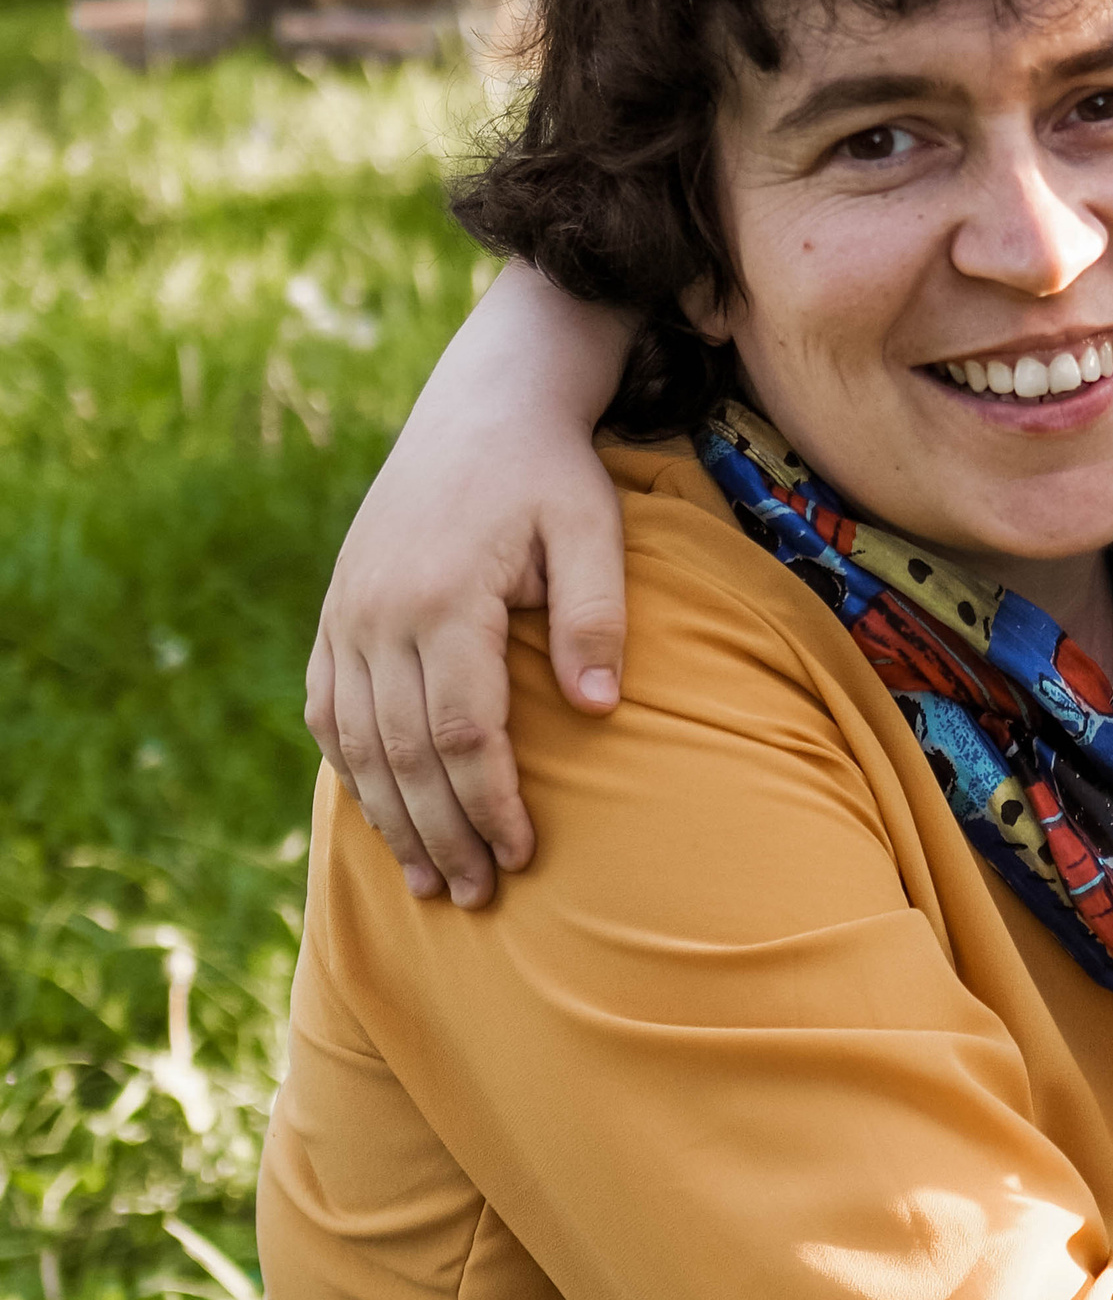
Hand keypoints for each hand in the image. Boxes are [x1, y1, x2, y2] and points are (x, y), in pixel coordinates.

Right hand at [305, 268, 634, 905]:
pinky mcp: (337, 611)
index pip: (462, 731)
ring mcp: (347, 612)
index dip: (490, 803)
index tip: (524, 856)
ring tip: (430, 881)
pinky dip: (351, 768)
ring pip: (358, 742)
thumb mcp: (594, 527)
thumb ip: (596, 614)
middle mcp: (380, 611)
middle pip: (404, 752)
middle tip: (479, 896)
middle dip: (443, 832)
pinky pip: (327, 709)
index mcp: (445, 595)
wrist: (484, 404)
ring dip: (392, 817)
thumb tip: (598, 708)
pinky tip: (381, 813)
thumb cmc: (553, 472)